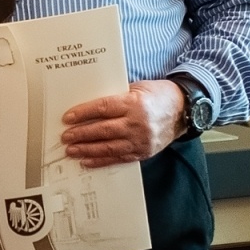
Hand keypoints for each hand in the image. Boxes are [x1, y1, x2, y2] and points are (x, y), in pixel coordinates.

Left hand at [60, 79, 184, 168]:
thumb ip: (116, 97)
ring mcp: (141, 140)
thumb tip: (89, 107)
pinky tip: (87, 161)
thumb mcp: (137, 88)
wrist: (184, 110)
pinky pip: (119, 158)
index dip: (83, 113)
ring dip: (87, 150)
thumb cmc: (158, 95)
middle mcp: (137, 124)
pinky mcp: (143, 152)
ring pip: (108, 147)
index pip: (103, 108)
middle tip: (65, 137)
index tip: (68, 118)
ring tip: (72, 151)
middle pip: (103, 130)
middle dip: (81, 134)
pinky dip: (101, 161)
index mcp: (134, 104)